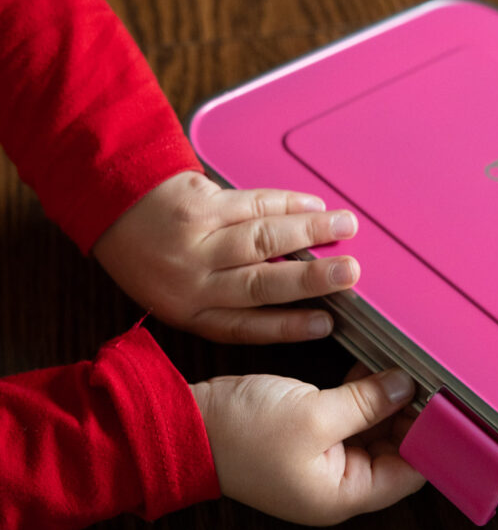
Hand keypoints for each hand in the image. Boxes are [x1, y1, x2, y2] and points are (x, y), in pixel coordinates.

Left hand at [93, 171, 359, 342]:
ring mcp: (198, 240)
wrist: (115, 210)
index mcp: (191, 312)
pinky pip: (252, 202)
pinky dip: (287, 202)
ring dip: (309, 233)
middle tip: (350, 275)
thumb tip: (298, 300)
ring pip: (262, 238)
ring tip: (345, 228)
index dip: (289, 327)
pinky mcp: (201, 204)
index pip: (246, 326)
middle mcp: (195, 280)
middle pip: (260, 283)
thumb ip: (227, 303)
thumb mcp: (179, 298)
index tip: (326, 324)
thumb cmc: (153, 259)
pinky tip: (314, 206)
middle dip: (310, 279)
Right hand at [190, 367, 424, 524]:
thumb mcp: (314, 413)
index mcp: (343, 494)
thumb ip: (365, 402)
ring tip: (406, 367)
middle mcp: (338, 485)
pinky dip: (361, 398)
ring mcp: (322, 462)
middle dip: (411, 416)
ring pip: (372, 433)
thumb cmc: (244, 431)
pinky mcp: (308, 439)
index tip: (448, 402)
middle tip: (430, 376)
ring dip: (386, 402)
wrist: (185, 426)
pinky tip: (373, 369)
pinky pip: (348, 421)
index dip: (431, 439)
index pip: (410, 473)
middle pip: (394, 453)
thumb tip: (407, 388)